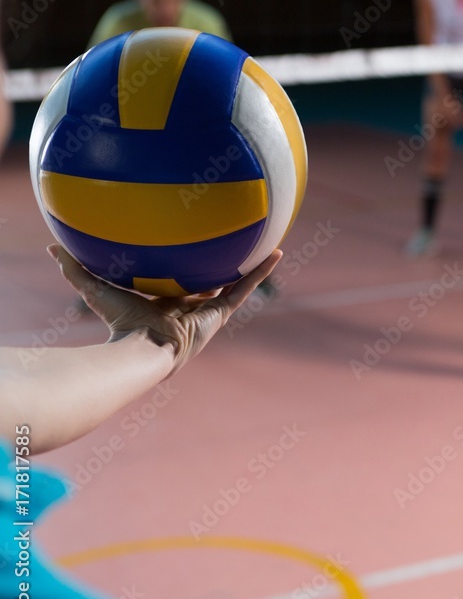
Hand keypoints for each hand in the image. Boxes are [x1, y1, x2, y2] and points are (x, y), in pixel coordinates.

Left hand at [49, 245, 281, 375]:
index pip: (177, 286)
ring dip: (248, 269)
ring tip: (264, 247)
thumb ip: (75, 271)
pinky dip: (260, 271)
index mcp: (165, 307)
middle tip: (227, 250)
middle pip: (208, 286)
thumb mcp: (97, 291)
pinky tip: (275, 252)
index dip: (183, 273)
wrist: (143, 350)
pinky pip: (244, 288)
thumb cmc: (118, 325)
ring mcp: (209, 313)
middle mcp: (191, 311)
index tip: (188, 258)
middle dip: (218, 272)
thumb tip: (52, 248)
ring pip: (233, 286)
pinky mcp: (222, 314)